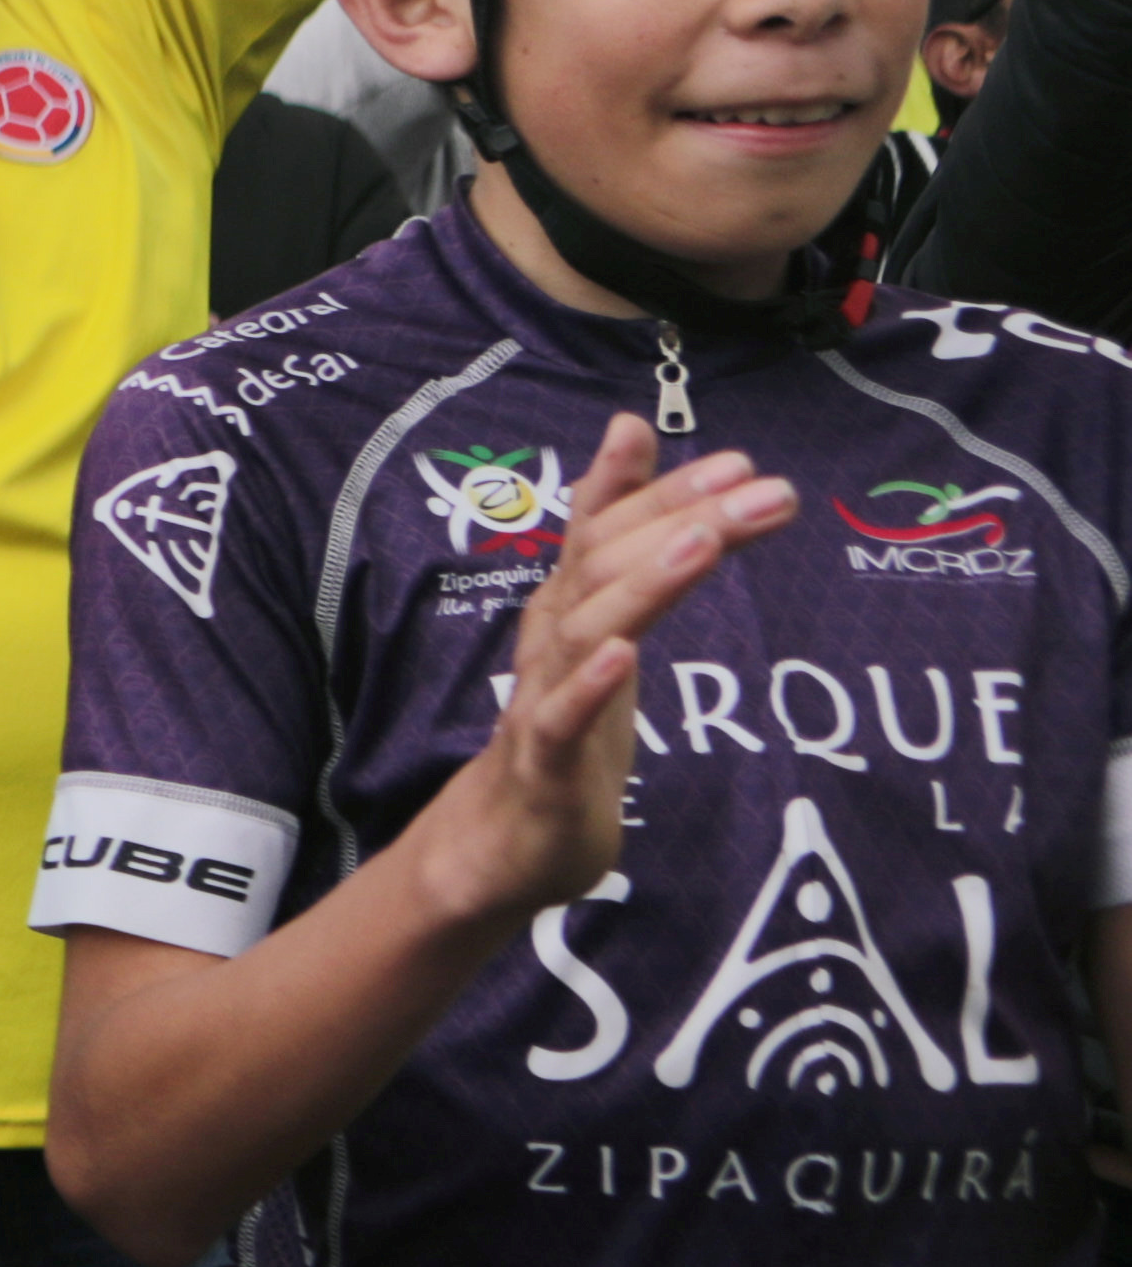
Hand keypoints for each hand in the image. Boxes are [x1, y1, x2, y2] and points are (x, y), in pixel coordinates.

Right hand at [416, 420, 792, 924]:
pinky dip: (589, 686)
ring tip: (704, 544)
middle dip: (683, 522)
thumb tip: (629, 427)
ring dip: (644, 584)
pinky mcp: (542, 763)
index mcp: (567, 605)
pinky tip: (624, 656)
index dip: (668, 493)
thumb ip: (620, 530)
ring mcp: (541, 698)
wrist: (501, 838)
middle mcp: (549, 639)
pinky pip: (559, 719)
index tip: (739, 464)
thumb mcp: (601, 616)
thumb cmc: (563, 722)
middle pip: (605, 566)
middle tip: (765, 492)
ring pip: (587, 630)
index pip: (610, 531)